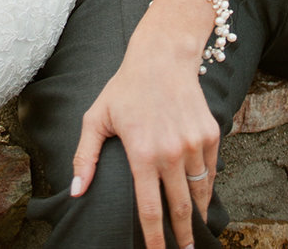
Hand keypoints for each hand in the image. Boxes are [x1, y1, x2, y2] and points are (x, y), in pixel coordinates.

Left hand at [70, 20, 218, 248]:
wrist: (163, 56)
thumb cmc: (126, 87)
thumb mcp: (97, 117)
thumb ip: (86, 156)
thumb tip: (76, 192)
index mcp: (142, 153)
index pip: (151, 210)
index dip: (154, 238)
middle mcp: (171, 152)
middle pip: (180, 208)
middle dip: (183, 236)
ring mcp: (193, 143)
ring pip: (199, 192)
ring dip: (198, 215)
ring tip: (195, 231)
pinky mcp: (209, 134)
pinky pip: (211, 171)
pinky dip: (207, 187)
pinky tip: (201, 197)